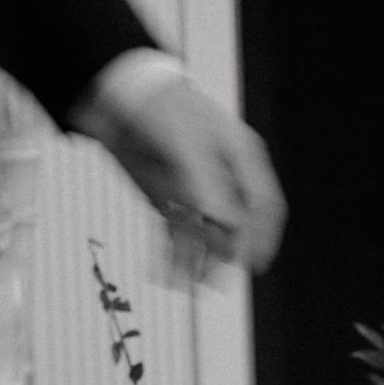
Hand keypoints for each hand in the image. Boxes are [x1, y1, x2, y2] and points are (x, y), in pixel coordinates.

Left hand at [98, 73, 285, 281]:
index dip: (263, 235)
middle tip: (215, 282)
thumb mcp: (187, 143)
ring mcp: (194, 192)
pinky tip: (168, 275)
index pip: (262, 203)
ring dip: (198, 261)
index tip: (256, 262)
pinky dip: (173, 256)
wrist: (120, 98)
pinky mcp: (166, 202)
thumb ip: (206, 182)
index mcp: (240, 157)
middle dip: (226, 255)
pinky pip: (175, 235)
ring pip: (203, 236)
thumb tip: (226, 221)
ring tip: (187, 285)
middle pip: (233, 226)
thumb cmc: (163, 108)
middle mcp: (221, 178)